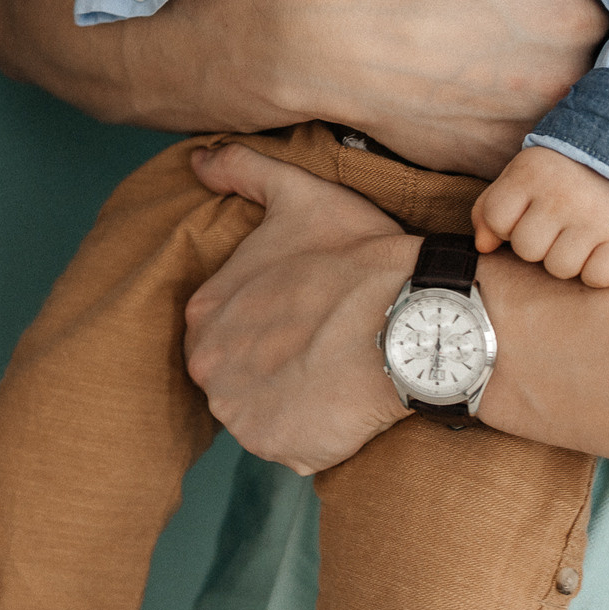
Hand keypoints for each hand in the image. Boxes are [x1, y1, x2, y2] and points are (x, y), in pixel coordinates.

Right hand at [0, 0, 608, 173]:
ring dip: (562, 98)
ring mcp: (524, 134)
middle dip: (599, 53)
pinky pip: (523, 151)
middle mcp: (564, 88)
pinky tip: (488, 99)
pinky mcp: (483, 165)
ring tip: (525, 67)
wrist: (315, 41)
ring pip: (571, 121)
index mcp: (577, 20)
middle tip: (566, 28)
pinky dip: (518, 131)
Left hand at [181, 143, 417, 475]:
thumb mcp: (296, 194)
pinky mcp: (279, 449)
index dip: (268, 325)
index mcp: (203, 313)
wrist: (411, 317)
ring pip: (264, 414)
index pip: (224, 330)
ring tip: (337, 374)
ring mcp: (241, 414)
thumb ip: (241, 170)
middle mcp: (208, 368)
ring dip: (295, 402)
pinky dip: (318, 435)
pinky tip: (345, 404)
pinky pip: (294, 449)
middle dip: (275, 366)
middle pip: (238, 375)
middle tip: (324, 348)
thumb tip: (197, 159)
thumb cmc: (356, 255)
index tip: (305, 318)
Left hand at [472, 145, 608, 286]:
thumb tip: (483, 246)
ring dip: (567, 259)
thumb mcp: (521, 178)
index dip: (508, 224)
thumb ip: (490, 209)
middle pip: (527, 249)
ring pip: (560, 268)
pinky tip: (601, 249)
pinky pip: (598, 278)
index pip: (497, 220)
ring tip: (579, 235)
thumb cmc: (560, 178)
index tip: (527, 212)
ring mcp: (596, 217)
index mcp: (531, 173)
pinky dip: (598, 272)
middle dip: (538, 243)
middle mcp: (562, 194)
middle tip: (558, 225)